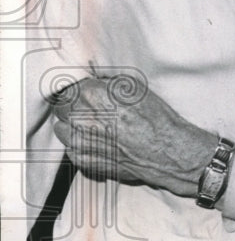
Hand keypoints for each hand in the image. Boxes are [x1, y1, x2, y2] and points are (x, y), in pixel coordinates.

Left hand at [51, 76, 217, 196]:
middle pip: (61, 107)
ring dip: (71, 124)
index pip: (68, 87)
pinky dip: (79, 143)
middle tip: (89, 108)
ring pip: (60, 128)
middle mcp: (82, 118)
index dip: (78, 89)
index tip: (85, 92)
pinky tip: (97, 141)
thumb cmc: (156, 118)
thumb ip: (107, 82)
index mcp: (93, 94)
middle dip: (72, 105)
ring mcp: (81, 142)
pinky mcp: (84, 161)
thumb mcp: (136, 87)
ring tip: (91, 125)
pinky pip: (69, 148)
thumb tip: (92, 79)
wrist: (168, 151)